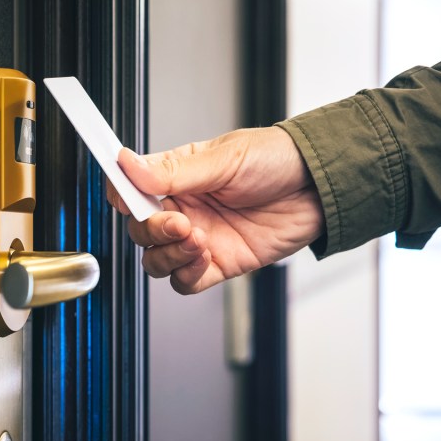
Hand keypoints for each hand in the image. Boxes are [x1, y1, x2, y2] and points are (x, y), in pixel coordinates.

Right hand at [107, 126, 324, 293]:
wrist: (319, 188)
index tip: (122, 198)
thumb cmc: (276, 161)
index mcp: (177, 176)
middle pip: (140, 230)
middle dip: (152, 230)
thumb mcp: (224, 158)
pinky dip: (187, 274)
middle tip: (179, 221)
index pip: (131, 189)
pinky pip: (185, 282)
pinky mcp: (218, 264)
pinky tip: (206, 256)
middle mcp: (183, 209)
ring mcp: (199, 238)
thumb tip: (127, 163)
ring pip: (156, 260)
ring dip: (169, 254)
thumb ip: (173, 170)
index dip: (121, 195)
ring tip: (198, 238)